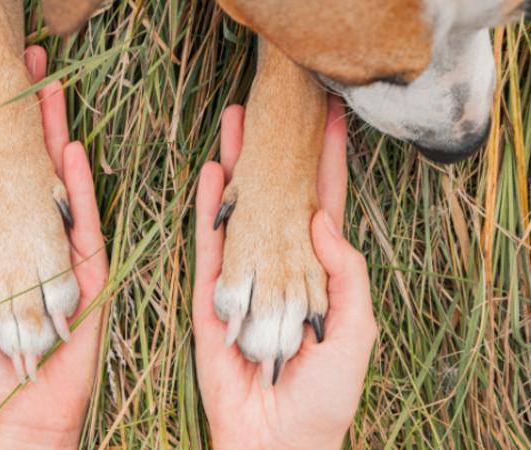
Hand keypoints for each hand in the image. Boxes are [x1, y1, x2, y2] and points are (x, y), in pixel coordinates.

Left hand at [0, 46, 107, 448]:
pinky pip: (86, 221)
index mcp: (3, 245)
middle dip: (33, 125)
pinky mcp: (91, 270)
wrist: (19, 406)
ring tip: (54, 94)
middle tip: (35, 75)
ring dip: (57, 141)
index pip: (1, 183)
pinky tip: (71, 151)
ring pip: (61, 187)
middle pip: (34, 173)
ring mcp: (66, 252)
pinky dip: (78, 187)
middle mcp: (36, 240)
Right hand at [194, 96, 377, 449]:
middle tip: (271, 107)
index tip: (328, 120)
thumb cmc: (325, 395)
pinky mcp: (212, 296)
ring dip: (238, 168)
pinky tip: (209, 173)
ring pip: (241, 211)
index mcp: (318, 274)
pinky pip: (209, 245)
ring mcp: (244, 278)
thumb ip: (347, 275)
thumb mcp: (356, 332)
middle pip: (278, 198)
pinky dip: (208, 209)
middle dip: (276, 153)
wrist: (276, 440)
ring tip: (235, 124)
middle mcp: (280, 267)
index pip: (323, 207)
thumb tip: (324, 220)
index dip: (327, 165)